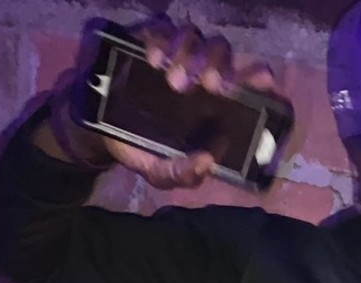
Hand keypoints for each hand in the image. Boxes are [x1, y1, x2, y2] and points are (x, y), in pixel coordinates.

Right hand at [47, 19, 275, 189]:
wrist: (96, 132)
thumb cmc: (139, 148)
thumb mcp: (160, 172)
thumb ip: (183, 174)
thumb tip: (207, 162)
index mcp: (213, 103)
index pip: (246, 80)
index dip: (259, 77)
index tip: (264, 82)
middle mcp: (198, 72)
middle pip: (221, 51)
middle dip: (220, 65)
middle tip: (210, 87)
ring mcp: (173, 55)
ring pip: (194, 36)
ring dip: (190, 54)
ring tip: (174, 82)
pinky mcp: (146, 41)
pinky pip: (159, 29)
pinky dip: (160, 42)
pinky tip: (153, 63)